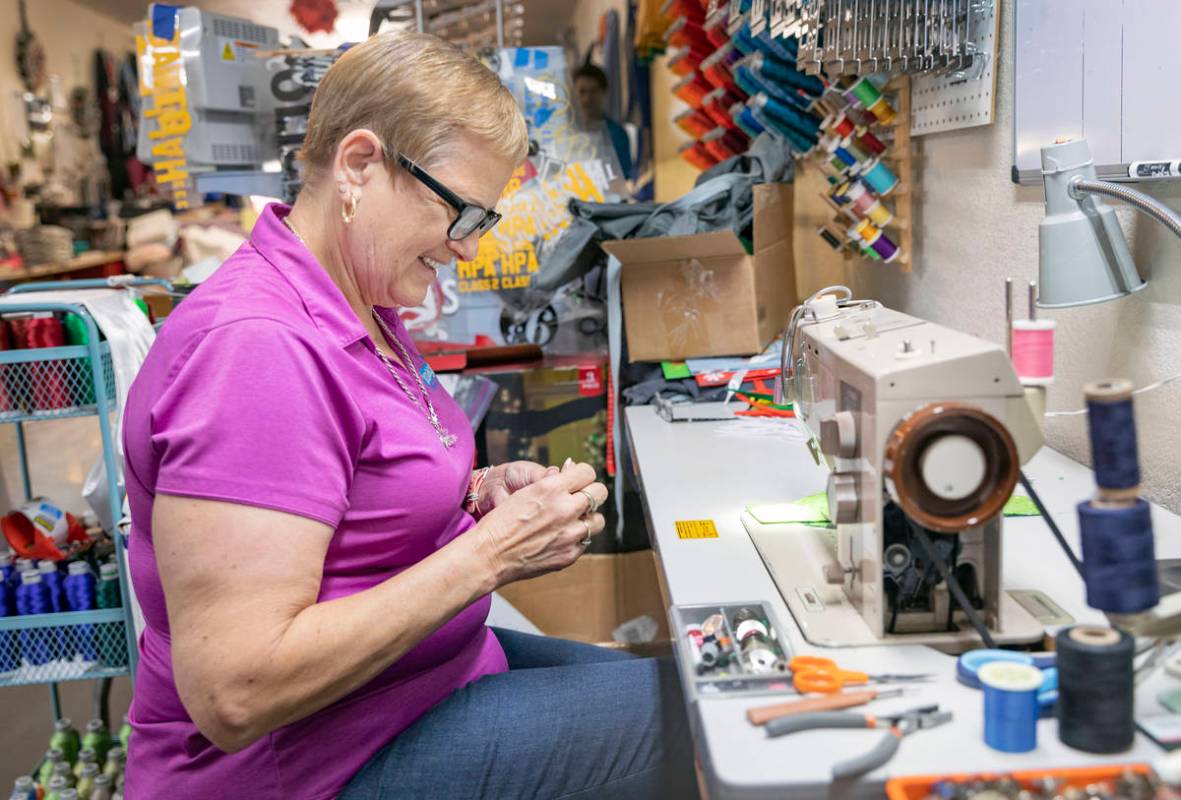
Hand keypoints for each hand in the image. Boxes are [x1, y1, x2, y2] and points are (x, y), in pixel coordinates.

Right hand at [473, 461, 608, 587]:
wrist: (489, 555)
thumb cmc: (501, 522)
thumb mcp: (524, 491)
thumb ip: (552, 481)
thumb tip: (571, 467)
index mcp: (551, 488)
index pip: (587, 472)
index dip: (582, 475)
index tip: (578, 481)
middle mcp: (564, 509)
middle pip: (599, 493)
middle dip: (591, 493)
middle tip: (580, 499)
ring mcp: (569, 533)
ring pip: (598, 520)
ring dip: (588, 518)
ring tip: (573, 521)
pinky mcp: (569, 554)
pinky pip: (585, 541)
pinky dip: (576, 539)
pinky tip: (560, 538)